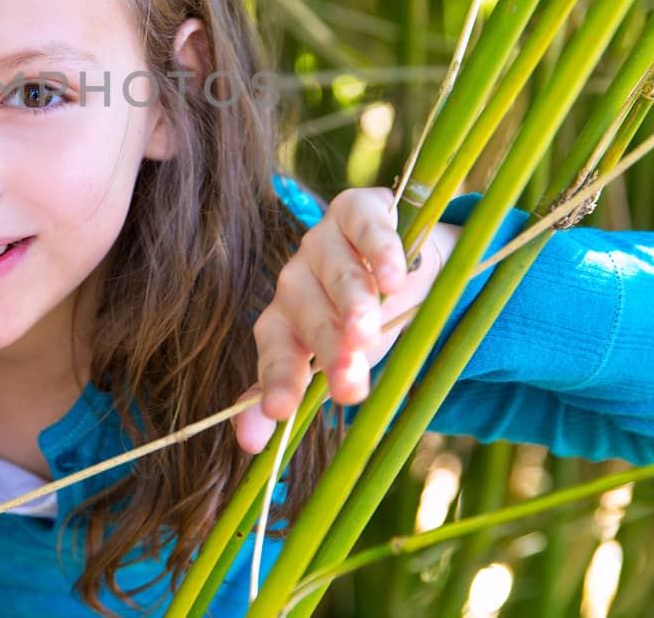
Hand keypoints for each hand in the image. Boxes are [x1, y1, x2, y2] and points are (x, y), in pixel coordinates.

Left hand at [232, 187, 458, 453]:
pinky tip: (397, 276)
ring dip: (352, 303)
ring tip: (366, 332)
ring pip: (337, 273)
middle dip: (327, 350)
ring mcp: (325, 240)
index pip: (274, 350)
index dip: (276, 380)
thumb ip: (291, 393)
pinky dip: (382, 250)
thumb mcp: (334, 363)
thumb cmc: (360, 323)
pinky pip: (367, 226)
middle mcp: (297, 278)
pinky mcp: (360, 208)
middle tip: (348, 384)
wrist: (405, 262)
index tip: (281, 413)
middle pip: (308, 314)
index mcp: (284, 319)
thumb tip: (248, 444)